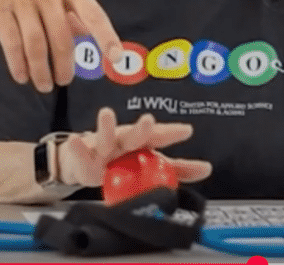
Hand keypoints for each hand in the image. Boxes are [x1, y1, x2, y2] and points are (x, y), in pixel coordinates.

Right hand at [0, 0, 122, 91]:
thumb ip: (72, 4)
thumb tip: (87, 34)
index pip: (93, 13)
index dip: (106, 37)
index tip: (114, 58)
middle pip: (61, 38)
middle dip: (64, 66)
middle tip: (64, 81)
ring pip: (36, 44)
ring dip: (41, 70)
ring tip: (44, 84)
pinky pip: (11, 42)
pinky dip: (18, 64)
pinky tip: (21, 75)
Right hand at [54, 108, 212, 188]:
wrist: (84, 161)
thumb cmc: (119, 159)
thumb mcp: (148, 164)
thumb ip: (176, 169)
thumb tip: (207, 169)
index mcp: (141, 142)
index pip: (159, 136)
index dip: (171, 133)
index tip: (187, 131)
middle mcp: (123, 140)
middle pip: (134, 134)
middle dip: (142, 128)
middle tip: (148, 121)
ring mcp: (102, 146)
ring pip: (105, 136)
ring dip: (105, 125)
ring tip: (106, 114)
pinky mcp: (83, 156)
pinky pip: (79, 152)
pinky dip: (77, 147)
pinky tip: (76, 140)